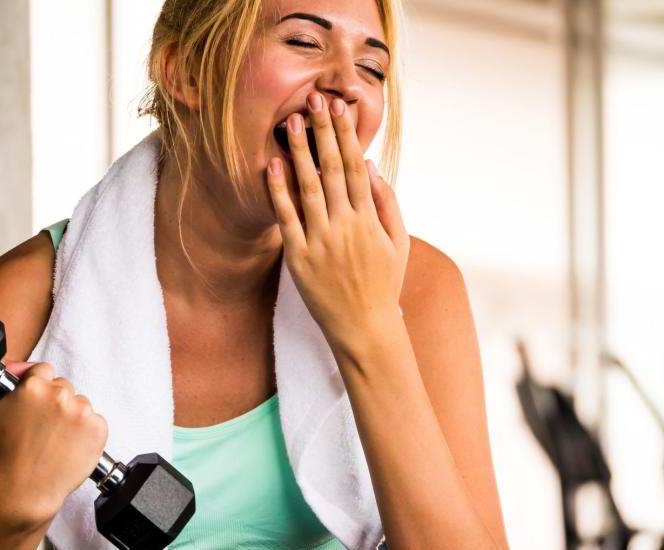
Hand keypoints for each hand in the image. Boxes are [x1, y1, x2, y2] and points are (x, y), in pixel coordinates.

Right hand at [0, 361, 107, 532]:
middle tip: (40, 425)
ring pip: (79, 403)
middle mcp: (61, 395)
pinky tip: (67, 445)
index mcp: (34, 386)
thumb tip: (13, 369)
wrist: (24, 490)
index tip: (33, 399)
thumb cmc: (3, 454)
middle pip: (62, 386)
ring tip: (53, 439)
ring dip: (69, 415)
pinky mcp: (98, 429)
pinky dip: (84, 431)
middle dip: (52, 401)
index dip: (36, 384)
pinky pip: (93, 421)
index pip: (42, 369)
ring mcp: (82, 412)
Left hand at [265, 92, 409, 357]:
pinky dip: (278, 192)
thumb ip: (387, 203)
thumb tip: (370, 166)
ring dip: (299, 153)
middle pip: (332, 170)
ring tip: (291, 123)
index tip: (338, 108)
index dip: (345, 135)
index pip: (355, 167)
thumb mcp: (398, 243)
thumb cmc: (383, 284)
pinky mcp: (299, 259)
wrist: (364, 329)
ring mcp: (320, 242)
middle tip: (312, 101)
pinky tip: (272, 166)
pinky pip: (286, 219)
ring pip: (308, 188)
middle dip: (322, 133)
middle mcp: (345, 226)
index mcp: (369, 220)